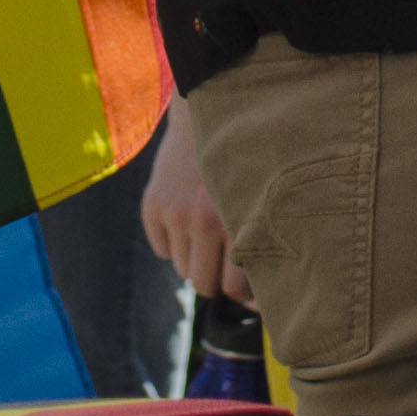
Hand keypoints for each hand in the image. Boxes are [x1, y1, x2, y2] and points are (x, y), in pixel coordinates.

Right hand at [139, 109, 245, 304]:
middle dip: (216, 279)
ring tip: (210, 227)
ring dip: (196, 258)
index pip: (234, 289)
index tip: (250, 291)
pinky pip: (162, 249)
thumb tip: (255, 301)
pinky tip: (189, 215)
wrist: (211, 114)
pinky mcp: (152, 204)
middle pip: (203, 284)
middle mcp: (203, 220)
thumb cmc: (249, 165)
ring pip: (182, 269)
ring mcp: (174, 212)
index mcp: (239, 221)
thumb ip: (261, 244)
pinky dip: (175, 242)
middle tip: (227, 259)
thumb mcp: (263, 201)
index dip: (243, 295)